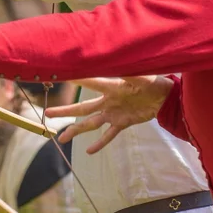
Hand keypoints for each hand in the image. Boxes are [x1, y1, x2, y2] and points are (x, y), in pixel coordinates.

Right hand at [44, 76, 173, 153]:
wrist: (166, 97)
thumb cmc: (154, 81)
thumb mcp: (142, 75)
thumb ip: (128, 70)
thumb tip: (116, 60)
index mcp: (111, 87)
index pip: (90, 82)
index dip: (76, 79)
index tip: (58, 75)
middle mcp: (108, 101)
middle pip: (82, 108)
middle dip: (65, 111)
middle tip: (47, 113)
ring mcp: (113, 113)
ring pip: (90, 123)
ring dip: (75, 130)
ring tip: (61, 138)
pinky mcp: (122, 122)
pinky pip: (109, 135)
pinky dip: (100, 143)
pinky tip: (88, 151)